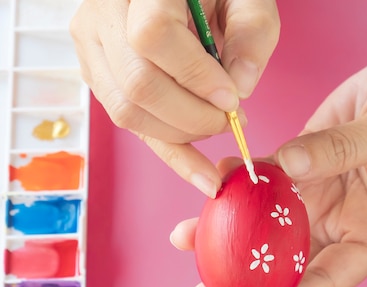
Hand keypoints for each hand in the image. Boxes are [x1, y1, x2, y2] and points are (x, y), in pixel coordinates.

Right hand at [70, 0, 278, 194]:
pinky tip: (199, 170)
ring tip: (219, 126)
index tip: (232, 98)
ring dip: (181, 135)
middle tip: (230, 119)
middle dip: (193, 117)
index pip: (153, 37)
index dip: (196, 76)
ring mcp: (93, 46)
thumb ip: (253, 33)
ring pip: (126, 111)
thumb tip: (239, 89)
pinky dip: (169, 149)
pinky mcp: (98, 74)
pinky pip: (129, 123)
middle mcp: (103, 13)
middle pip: (137, 85)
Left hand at [170, 57, 366, 286]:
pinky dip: (242, 180)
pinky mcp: (309, 163)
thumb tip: (287, 168)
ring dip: (231, 230)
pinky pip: (270, 177)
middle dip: (244, 277)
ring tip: (184, 236)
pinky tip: (217, 177)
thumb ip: (343, 149)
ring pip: (271, 223)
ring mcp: (325, 193)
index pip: (328, 282)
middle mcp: (347, 223)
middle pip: (290, 262)